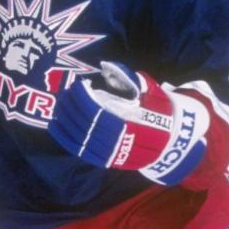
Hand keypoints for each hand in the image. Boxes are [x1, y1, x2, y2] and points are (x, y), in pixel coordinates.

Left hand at [48, 60, 210, 186]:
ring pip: (82, 139)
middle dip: (73, 107)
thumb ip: (130, 80)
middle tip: (66, 92)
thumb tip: (108, 67)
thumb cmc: (161, 113)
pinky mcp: (108, 161)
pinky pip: (82, 151)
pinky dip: (66, 138)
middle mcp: (121, 141)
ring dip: (67, 121)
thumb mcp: (151, 93)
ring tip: (60, 106)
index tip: (79, 85)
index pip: (100, 112)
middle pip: (88, 125)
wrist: (172, 143)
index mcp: (133, 122)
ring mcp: (114, 153)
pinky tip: (56, 125)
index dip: (85, 99)